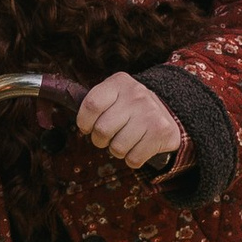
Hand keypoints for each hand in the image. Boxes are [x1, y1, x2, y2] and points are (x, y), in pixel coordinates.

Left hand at [75, 74, 189, 170]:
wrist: (171, 111)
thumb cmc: (131, 107)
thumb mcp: (114, 95)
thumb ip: (95, 104)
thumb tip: (70, 122)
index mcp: (119, 82)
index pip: (91, 105)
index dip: (83, 122)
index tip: (86, 128)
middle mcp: (136, 95)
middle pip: (102, 130)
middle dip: (99, 140)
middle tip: (106, 137)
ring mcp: (150, 113)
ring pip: (117, 147)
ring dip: (117, 151)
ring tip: (125, 140)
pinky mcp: (161, 131)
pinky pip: (133, 159)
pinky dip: (132, 159)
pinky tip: (139, 147)